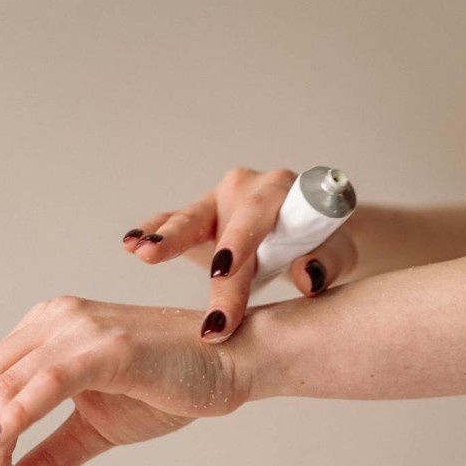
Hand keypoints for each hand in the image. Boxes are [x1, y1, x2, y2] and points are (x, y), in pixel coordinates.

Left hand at [0, 296, 245, 465]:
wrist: (233, 362)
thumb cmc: (171, 382)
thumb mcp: (96, 430)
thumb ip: (49, 458)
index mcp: (48, 329)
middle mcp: (55, 319)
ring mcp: (79, 328)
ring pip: (5, 386)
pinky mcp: (105, 346)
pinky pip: (44, 383)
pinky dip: (12, 421)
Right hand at [122, 167, 358, 341]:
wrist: (308, 234)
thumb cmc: (321, 242)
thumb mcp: (335, 251)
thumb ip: (327, 261)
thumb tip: (308, 276)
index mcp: (280, 190)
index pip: (258, 218)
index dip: (240, 243)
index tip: (225, 271)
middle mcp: (244, 188)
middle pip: (217, 219)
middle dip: (193, 247)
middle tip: (163, 267)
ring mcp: (217, 203)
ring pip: (187, 218)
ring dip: (164, 236)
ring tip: (139, 250)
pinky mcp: (198, 220)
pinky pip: (170, 221)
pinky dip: (151, 231)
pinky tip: (130, 242)